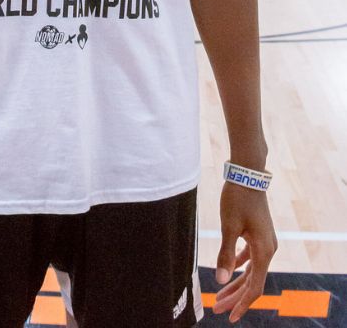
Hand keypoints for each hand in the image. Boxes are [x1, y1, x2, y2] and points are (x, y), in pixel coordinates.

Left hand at [213, 183, 277, 322]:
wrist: (248, 174)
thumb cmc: (238, 198)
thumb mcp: (229, 226)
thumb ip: (225, 254)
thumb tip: (220, 280)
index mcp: (264, 251)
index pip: (255, 287)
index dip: (242, 304)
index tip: (230, 316)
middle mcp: (268, 249)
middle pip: (253, 281)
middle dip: (235, 296)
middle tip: (218, 309)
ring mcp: (265, 242)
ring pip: (251, 270)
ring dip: (236, 283)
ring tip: (219, 295)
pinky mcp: (259, 234)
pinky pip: (251, 257)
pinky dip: (239, 266)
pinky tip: (228, 271)